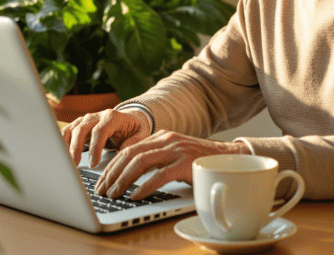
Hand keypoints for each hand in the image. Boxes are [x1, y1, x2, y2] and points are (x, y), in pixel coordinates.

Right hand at [61, 108, 150, 167]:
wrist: (129, 119)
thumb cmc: (134, 128)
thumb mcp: (142, 134)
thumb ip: (134, 141)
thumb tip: (123, 151)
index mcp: (112, 116)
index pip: (100, 130)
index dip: (95, 147)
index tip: (93, 163)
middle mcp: (97, 116)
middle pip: (82, 128)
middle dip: (76, 147)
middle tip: (74, 165)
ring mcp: (86, 120)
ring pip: (71, 129)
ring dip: (66, 146)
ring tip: (64, 163)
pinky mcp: (79, 125)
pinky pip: (67, 132)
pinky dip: (61, 143)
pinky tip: (59, 156)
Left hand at [94, 130, 249, 200]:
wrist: (231, 159)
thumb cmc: (200, 161)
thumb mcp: (174, 155)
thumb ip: (156, 159)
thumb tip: (129, 175)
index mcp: (161, 137)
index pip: (128, 150)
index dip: (112, 166)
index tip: (102, 181)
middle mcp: (166, 140)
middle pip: (130, 155)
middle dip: (112, 174)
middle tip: (103, 191)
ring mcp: (176, 150)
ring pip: (140, 163)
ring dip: (123, 180)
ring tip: (114, 194)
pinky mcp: (186, 163)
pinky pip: (159, 175)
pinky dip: (144, 187)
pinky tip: (135, 196)